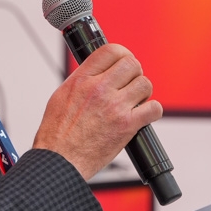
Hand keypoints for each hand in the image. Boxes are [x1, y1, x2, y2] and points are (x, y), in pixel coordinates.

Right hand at [32, 43, 162, 179]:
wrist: (60, 160)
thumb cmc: (57, 134)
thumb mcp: (62, 96)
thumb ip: (82, 80)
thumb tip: (96, 72)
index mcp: (81, 80)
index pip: (110, 51)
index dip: (122, 53)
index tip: (124, 61)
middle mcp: (99, 89)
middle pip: (131, 64)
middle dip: (134, 72)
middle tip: (130, 83)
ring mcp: (114, 106)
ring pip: (144, 84)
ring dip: (143, 92)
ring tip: (135, 100)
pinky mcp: (127, 125)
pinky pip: (153, 108)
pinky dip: (152, 111)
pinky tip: (143, 115)